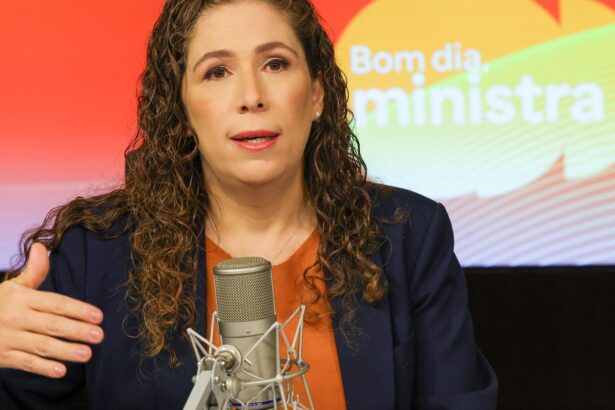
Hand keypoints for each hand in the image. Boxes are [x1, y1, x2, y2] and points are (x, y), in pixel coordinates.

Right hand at [0, 243, 103, 377]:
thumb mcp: (13, 286)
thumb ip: (33, 271)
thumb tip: (42, 246)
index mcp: (22, 298)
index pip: (55, 303)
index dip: (77, 309)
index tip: (98, 316)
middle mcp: (16, 317)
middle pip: (52, 325)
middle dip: (77, 330)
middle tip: (100, 335)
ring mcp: (9, 338)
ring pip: (41, 345)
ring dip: (65, 350)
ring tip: (87, 353)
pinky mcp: (3, 357)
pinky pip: (26, 363)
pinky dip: (43, 368)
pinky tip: (62, 371)